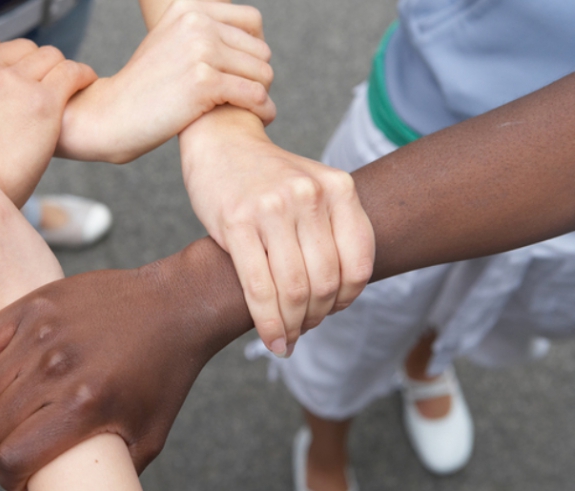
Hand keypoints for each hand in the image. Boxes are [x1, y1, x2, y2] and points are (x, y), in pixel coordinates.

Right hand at [0, 29, 96, 204]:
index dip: (5, 60)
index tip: (18, 76)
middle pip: (20, 49)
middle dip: (32, 67)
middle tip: (43, 89)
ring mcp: (8, 81)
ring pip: (48, 56)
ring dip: (56, 71)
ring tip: (66, 87)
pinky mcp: (41, 101)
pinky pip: (71, 72)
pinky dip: (82, 75)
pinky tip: (84, 84)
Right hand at [0, 238, 252, 490]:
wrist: (175, 305)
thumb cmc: (165, 373)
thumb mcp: (149, 435)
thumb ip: (117, 470)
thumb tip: (89, 489)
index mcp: (85, 405)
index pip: (13, 458)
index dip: (10, 477)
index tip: (19, 476)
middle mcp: (57, 368)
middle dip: (0, 446)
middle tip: (19, 441)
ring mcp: (42, 333)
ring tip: (12, 409)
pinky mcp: (35, 304)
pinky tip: (2, 373)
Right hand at [57, 0, 274, 163]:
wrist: (112, 116)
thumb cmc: (146, 88)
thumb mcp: (171, 42)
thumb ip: (203, 31)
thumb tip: (251, 32)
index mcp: (189, 8)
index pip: (251, 21)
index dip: (253, 51)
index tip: (242, 74)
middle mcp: (196, 22)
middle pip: (260, 49)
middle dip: (257, 76)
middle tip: (243, 98)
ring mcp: (200, 50)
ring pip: (262, 73)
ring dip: (261, 96)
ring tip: (250, 110)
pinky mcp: (204, 83)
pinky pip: (255, 94)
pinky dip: (262, 110)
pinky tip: (259, 118)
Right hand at [180, 107, 374, 356]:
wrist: (220, 140)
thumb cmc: (267, 176)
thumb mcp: (313, 189)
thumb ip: (332, 230)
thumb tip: (338, 296)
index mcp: (338, 188)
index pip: (358, 264)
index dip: (347, 300)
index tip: (331, 311)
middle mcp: (310, 195)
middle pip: (326, 282)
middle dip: (316, 317)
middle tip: (304, 328)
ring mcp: (273, 208)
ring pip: (295, 290)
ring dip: (294, 326)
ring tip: (288, 337)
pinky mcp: (237, 222)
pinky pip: (259, 288)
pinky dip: (268, 323)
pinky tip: (272, 339)